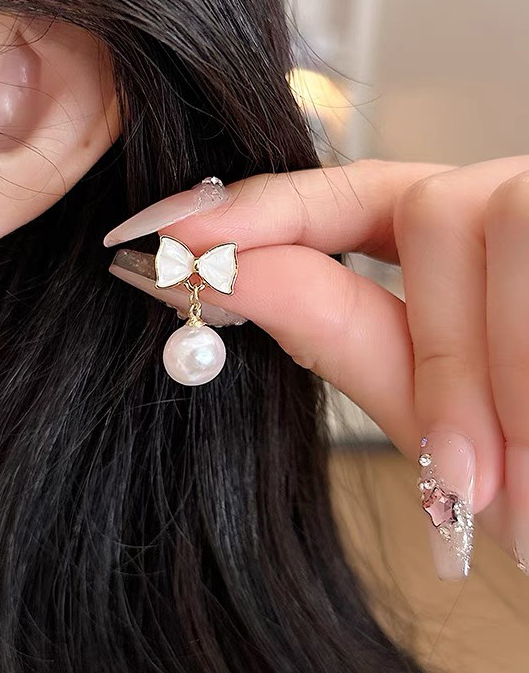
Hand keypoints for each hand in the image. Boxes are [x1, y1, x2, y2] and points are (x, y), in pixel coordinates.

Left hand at [104, 158, 528, 579]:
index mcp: (459, 239)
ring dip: (507, 378)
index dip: (264, 208)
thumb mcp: (441, 411)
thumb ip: (345, 335)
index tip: (177, 235)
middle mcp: (519, 198)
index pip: (345, 195)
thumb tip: (230, 273)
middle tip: (462, 478)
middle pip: (443, 211)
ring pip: (507, 220)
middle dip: (446, 354)